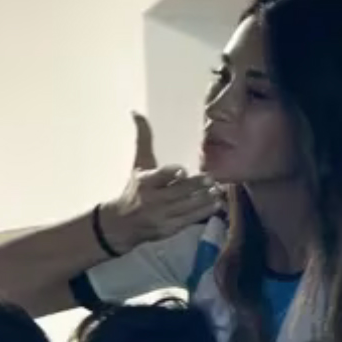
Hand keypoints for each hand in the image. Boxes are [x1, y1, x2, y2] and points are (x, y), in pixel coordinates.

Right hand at [100, 113, 224, 252]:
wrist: (122, 225)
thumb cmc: (135, 189)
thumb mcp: (138, 164)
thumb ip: (143, 139)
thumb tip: (136, 112)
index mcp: (145, 182)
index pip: (159, 176)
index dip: (171, 173)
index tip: (183, 170)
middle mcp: (153, 200)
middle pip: (177, 192)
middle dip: (195, 186)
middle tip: (211, 179)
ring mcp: (162, 216)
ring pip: (187, 207)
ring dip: (204, 199)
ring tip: (218, 191)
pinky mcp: (170, 229)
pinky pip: (189, 220)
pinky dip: (204, 212)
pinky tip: (216, 205)